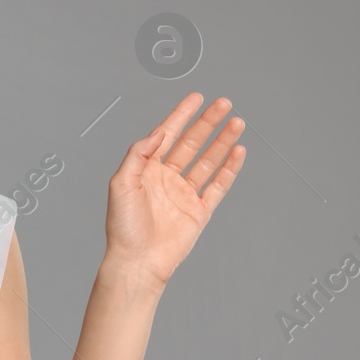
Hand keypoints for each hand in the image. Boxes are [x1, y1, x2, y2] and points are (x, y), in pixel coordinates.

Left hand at [105, 92, 245, 289]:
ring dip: (222, 141)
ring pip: (207, 161)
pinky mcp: (199, 211)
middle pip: (191, 143)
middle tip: (223, 104)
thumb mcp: (121, 183)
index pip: (167, 135)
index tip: (196, 97)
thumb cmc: (123, 227)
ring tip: (236, 122)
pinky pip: (218, 185)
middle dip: (207, 122)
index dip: (181, 115)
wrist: (137, 262)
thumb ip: (139, 154)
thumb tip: (158, 133)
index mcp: (146, 170)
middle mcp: (166, 179)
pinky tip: (238, 152)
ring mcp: (184, 194)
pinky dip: (229, 168)